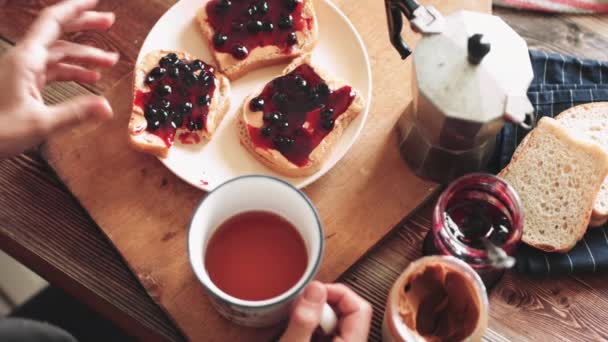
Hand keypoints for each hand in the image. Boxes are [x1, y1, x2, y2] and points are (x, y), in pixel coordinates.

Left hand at [0, 0, 118, 157]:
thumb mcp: (40, 123)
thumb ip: (76, 113)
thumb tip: (107, 107)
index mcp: (25, 60)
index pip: (53, 22)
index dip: (76, 8)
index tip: (95, 0)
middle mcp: (24, 59)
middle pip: (58, 33)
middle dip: (85, 25)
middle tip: (109, 22)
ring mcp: (23, 71)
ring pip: (58, 54)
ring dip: (84, 56)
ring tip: (110, 61)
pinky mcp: (23, 84)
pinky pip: (52, 70)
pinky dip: (72, 71)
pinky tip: (89, 79)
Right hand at [281, 282, 372, 341]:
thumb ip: (304, 320)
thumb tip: (315, 289)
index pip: (360, 307)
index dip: (337, 293)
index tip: (314, 292)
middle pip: (349, 311)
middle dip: (323, 304)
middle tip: (301, 308)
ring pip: (337, 322)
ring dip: (315, 316)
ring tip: (296, 323)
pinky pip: (327, 333)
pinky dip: (312, 327)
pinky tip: (296, 333)